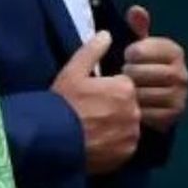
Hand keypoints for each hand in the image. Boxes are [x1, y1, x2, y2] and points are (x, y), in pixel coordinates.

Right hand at [51, 30, 139, 174]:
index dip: (107, 90)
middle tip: (89, 113)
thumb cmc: (62, 102)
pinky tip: (96, 143)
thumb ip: (92, 51)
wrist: (53, 139)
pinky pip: (125, 145)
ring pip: (128, 126)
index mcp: (124, 88)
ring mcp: (132, 134)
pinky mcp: (127, 153)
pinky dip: (114, 144)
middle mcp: (134, 110)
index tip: (90, 97)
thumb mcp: (72, 72)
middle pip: (128, 106)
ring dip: (116, 126)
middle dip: (114, 108)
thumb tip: (106, 34)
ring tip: (92, 130)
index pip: (124, 85)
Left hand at [121, 6, 187, 132]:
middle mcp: (182, 73)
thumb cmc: (143, 67)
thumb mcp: (140, 47)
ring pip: (144, 94)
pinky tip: (131, 106)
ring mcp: (180, 95)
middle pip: (143, 72)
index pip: (143, 49)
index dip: (130, 53)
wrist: (156, 101)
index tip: (127, 56)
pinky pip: (148, 113)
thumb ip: (138, 28)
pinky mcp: (175, 114)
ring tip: (124, 90)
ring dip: (129, 93)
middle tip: (123, 75)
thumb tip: (135, 9)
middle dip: (128, 73)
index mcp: (173, 52)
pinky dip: (135, 110)